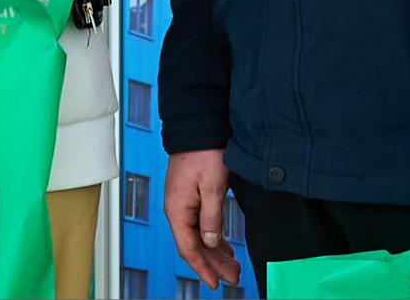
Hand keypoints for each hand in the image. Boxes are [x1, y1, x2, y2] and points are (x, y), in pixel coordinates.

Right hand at [163, 149, 240, 288]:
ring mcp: (182, 203)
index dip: (203, 268)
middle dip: (213, 264)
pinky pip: (199, 224)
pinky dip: (212, 238)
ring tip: (232, 266)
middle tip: (232, 277)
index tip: (215, 283)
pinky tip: (223, 245)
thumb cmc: (204, 152)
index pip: (188, 248)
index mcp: (177, 209)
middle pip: (194, 245)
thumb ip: (211, 218)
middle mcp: (177, 209)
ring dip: (214, 252)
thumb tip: (211, 242)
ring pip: (198, 236)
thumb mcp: (212, 186)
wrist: (198, 126)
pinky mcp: (190, 196)